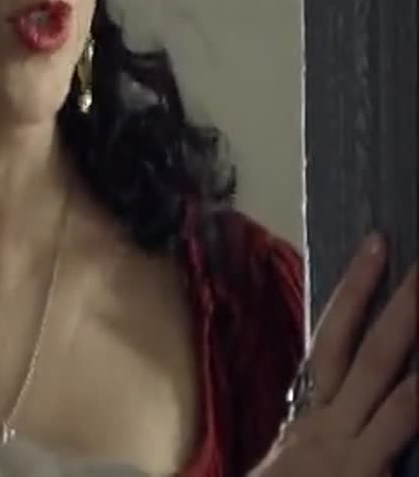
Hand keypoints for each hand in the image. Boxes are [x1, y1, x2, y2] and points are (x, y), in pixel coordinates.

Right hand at [251, 235, 416, 476]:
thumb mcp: (294, 461)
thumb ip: (319, 429)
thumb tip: (345, 396)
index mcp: (311, 417)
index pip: (334, 341)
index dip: (354, 292)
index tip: (377, 246)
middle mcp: (326, 424)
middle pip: (364, 349)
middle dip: (393, 300)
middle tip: (411, 252)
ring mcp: (344, 450)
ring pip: (388, 383)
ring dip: (412, 337)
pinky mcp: (359, 473)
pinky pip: (394, 433)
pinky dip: (415, 405)